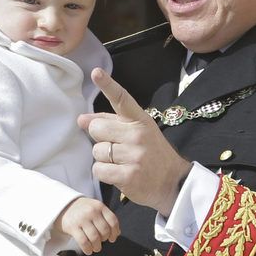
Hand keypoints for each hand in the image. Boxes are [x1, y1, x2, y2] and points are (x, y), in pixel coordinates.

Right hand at [54, 197, 119, 253]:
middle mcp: (91, 211)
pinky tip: (88, 251)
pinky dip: (87, 249)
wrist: (62, 205)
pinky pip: (83, 242)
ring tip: (96, 248)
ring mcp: (82, 219)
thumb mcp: (95, 208)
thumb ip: (106, 218)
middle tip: (101, 242)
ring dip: (97, 246)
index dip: (115, 232)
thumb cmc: (82, 209)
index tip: (112, 238)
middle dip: (104, 240)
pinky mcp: (72, 227)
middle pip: (104, 231)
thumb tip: (117, 233)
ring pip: (95, 238)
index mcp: (99, 206)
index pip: (113, 221)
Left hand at [77, 68, 191, 216]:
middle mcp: (138, 135)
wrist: (173, 183)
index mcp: (140, 121)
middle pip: (97, 128)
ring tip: (122, 162)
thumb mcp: (137, 133)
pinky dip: (104, 173)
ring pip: (97, 151)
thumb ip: (110, 123)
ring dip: (104, 159)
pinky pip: (99, 170)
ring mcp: (134, 155)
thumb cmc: (152, 155)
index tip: (95, 72)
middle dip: (100, 138)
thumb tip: (81, 119)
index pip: (122, 99)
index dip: (107, 84)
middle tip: (116, 146)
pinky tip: (119, 174)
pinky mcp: (128, 175)